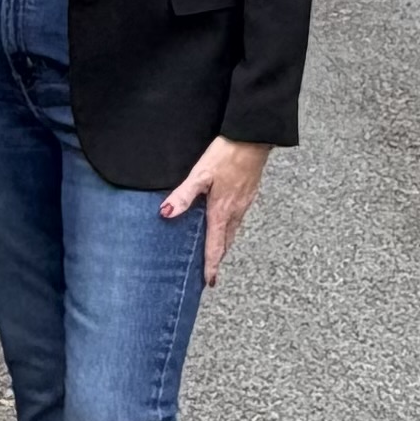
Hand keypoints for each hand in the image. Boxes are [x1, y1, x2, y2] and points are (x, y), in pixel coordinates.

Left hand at [159, 138, 273, 288]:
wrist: (253, 138)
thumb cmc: (227, 154)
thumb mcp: (200, 173)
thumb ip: (183, 195)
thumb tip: (166, 214)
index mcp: (221, 211)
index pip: (215, 246)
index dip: (211, 266)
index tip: (209, 282)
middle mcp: (235, 212)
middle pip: (226, 243)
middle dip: (218, 259)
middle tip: (211, 274)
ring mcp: (244, 203)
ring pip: (233, 231)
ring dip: (224, 245)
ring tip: (217, 254)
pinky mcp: (249, 194)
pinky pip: (238, 219)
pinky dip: (230, 229)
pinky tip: (226, 224)